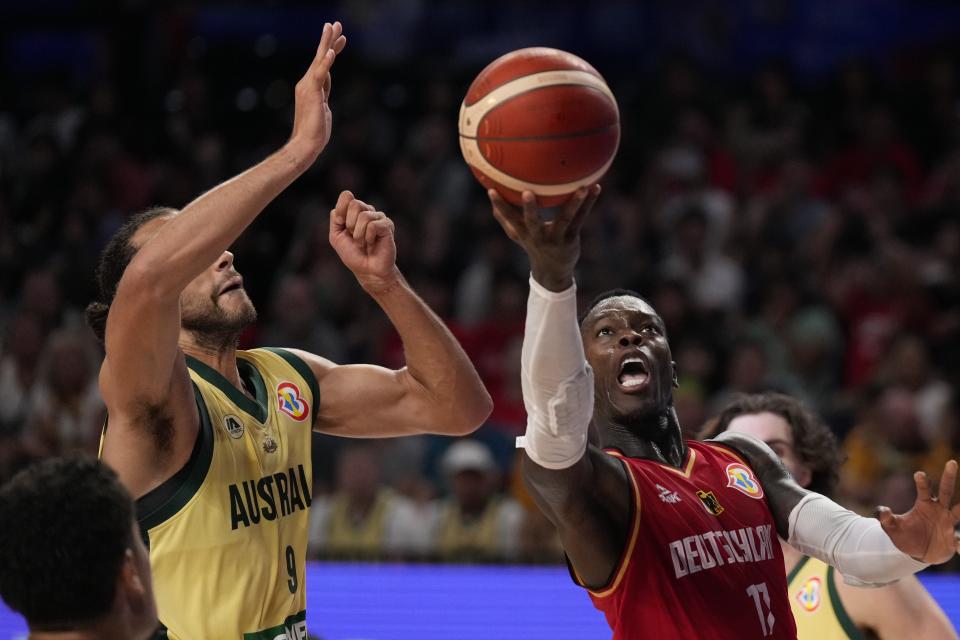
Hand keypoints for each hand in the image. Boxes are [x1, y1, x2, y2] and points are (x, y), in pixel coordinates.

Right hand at [287, 22, 346, 163]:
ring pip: (320, 60)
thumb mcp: (323, 109)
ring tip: (333, 27)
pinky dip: (325, 63)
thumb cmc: (315, 132)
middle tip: (335, 23)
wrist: (306, 144)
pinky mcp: (313, 93)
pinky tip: (331, 52)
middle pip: (320, 57)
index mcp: (310, 87)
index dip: (332, 51)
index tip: (341, 39)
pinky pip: (320, 75)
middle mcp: (306, 83)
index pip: (323, 65)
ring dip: (327, 43)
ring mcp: (308, 87)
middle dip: (328, 39)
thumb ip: (323, 95)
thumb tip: (325, 88)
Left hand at [329, 191, 398, 292]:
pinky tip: (373, 243)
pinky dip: (368, 237)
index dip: (341, 209)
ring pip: (364, 215)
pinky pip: (373, 225)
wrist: (368, 271)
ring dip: (359, 234)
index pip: (347, 196)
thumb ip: (335, 220)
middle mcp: (368, 211)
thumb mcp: (336, 237)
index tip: (342, 225)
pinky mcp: (387, 226)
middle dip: (350, 224)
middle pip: (355, 204)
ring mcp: (379, 218)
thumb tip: (340, 208)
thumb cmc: (353, 255)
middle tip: (354, 237)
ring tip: (363, 243)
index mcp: (355, 212)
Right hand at [488, 186, 600, 291]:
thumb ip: (504, 218)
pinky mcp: (571, 238)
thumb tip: (489, 196)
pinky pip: (581, 218)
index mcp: (523, 233)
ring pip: (565, 219)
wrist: (552, 272)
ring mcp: (556, 238)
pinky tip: (595, 188)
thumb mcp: (517, 235)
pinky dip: (589, 202)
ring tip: (582, 188)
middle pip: (532, 222)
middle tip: (527, 193)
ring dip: (573, 204)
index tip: (491, 190)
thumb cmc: (533, 245)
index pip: (508, 218)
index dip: (500, 206)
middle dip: (529, 208)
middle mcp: (538, 236)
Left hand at [878, 459, 959, 563]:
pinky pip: (959, 540)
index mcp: (924, 504)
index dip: (922, 482)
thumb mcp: (892, 529)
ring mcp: (948, 523)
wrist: (919, 553)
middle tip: (951, 462)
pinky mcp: (953, 539)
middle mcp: (939, 510)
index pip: (924, 490)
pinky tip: (959, 544)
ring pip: (959, 511)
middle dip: (948, 477)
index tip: (918, 474)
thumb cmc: (905, 536)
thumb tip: (880, 510)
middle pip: (946, 491)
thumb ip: (886, 519)